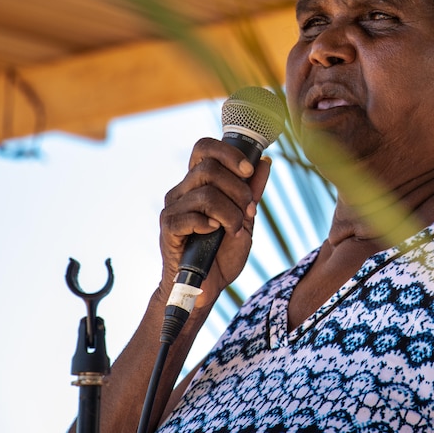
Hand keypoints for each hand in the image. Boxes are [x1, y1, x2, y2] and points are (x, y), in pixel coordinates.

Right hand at [158, 137, 271, 306]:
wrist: (207, 286)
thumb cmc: (223, 252)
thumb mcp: (246, 218)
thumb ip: (253, 191)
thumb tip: (265, 161)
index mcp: (199, 182)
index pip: (204, 148)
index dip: (228, 154)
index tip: (248, 171)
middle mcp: (182, 190)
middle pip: (209, 168)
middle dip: (238, 190)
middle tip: (248, 211)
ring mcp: (173, 207)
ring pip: (206, 194)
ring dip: (230, 213)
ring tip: (235, 230)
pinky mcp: (168, 227)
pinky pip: (190, 216)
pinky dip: (209, 224)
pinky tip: (214, 233)